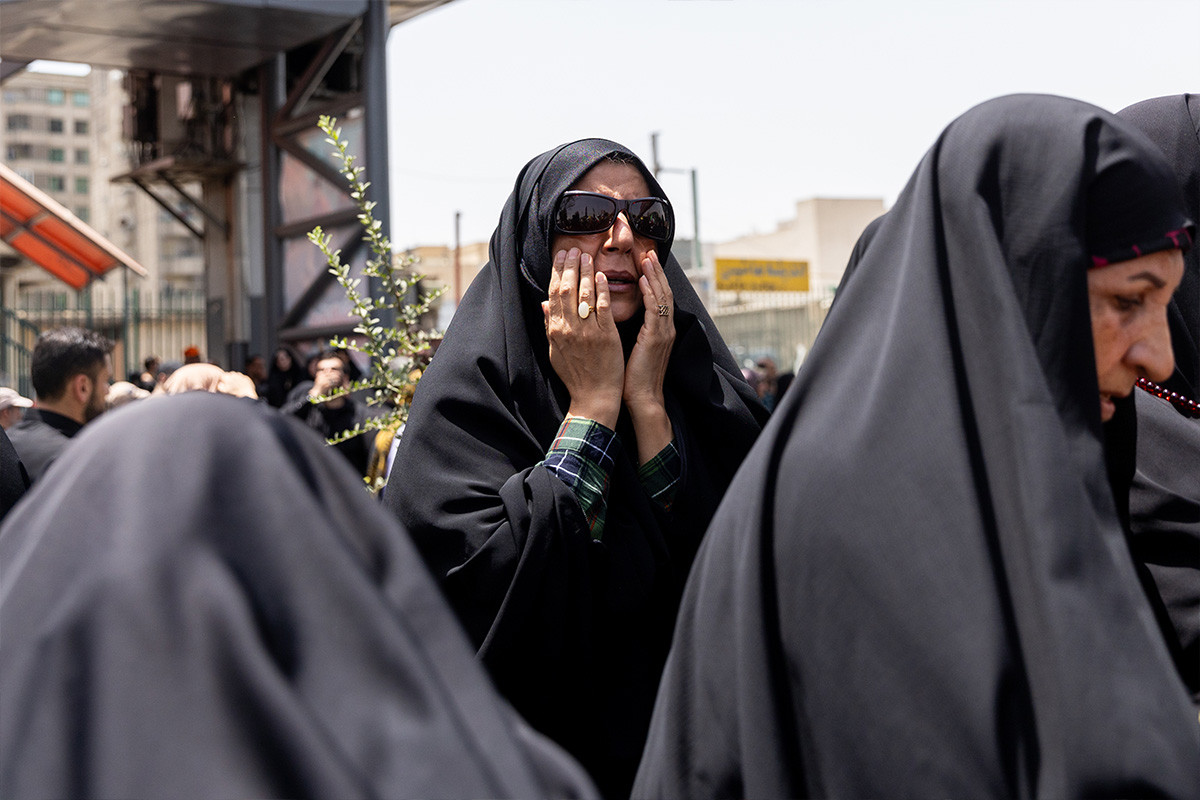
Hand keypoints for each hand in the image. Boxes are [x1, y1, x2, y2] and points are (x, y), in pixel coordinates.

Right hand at [542, 247, 624, 428]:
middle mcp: (569, 328)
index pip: (553, 294)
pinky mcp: (606, 336)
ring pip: (584, 294)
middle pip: (566, 289)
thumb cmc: (575, 376)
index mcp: (555, 330)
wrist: (594, 397)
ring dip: (585, 272)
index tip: (560, 256)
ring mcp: (588, 331)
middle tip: (574, 249)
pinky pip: (602, 307)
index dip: (556, 272)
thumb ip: (549, 325)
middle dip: (569, 266)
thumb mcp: (555, 351)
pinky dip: (601, 290)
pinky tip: (602, 276)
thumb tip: (543, 303)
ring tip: (587, 256)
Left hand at [623, 250, 675, 462]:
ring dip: (654, 276)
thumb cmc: (629, 378)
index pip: (656, 298)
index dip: (651, 279)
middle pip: (662, 292)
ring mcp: (662, 333)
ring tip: (646, 259)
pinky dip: (649, 294)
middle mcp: (663, 329)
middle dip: (656, 272)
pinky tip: (642, 281)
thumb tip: (602, 313)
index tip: (643, 262)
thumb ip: (618, 328)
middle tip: (648, 252)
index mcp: (657, 331)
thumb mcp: (624, 348)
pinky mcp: (656, 339)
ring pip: (661, 297)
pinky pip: (654, 311)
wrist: (641, 400)